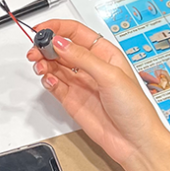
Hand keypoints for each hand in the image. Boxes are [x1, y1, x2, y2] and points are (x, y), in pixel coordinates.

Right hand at [26, 20, 169, 170]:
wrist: (133, 141)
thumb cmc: (134, 108)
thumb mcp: (110, 76)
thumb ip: (82, 58)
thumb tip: (60, 43)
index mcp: (105, 54)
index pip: (76, 33)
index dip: (57, 28)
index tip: (41, 30)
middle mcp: (91, 66)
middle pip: (61, 48)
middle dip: (46, 47)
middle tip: (35, 51)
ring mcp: (80, 83)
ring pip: (55, 66)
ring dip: (44, 63)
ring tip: (40, 66)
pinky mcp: (72, 100)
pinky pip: (54, 85)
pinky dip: (48, 81)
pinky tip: (49, 80)